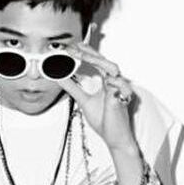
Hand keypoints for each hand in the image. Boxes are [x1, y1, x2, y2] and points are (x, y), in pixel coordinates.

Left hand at [57, 38, 137, 152]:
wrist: (114, 137)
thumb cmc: (104, 120)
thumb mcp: (83, 101)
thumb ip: (73, 88)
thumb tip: (59, 77)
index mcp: (104, 80)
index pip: (95, 61)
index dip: (85, 52)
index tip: (70, 47)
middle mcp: (112, 81)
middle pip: (102, 60)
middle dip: (87, 52)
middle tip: (72, 47)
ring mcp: (119, 88)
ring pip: (111, 67)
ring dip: (96, 60)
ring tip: (82, 56)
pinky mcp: (124, 97)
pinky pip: (121, 85)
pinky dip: (114, 81)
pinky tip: (107, 79)